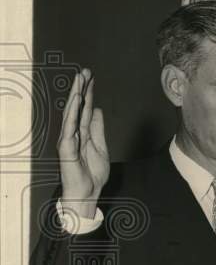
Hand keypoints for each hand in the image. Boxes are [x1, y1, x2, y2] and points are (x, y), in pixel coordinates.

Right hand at [58, 68, 109, 221]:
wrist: (88, 193)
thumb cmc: (92, 173)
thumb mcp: (101, 147)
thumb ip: (98, 129)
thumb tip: (97, 110)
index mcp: (82, 133)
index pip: (86, 109)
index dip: (88, 94)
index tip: (91, 77)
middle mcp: (73, 133)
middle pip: (77, 107)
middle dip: (81, 89)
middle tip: (85, 71)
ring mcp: (68, 140)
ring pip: (72, 114)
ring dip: (75, 97)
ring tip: (79, 81)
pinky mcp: (66, 149)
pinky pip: (69, 129)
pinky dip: (72, 115)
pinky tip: (75, 103)